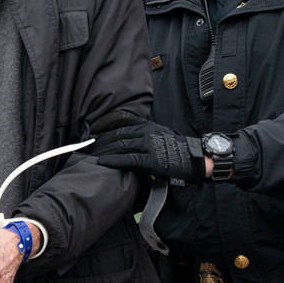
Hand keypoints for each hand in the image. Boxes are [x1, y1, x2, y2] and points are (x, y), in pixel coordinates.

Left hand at [86, 120, 204, 183]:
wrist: (195, 160)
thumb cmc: (177, 150)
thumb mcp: (160, 134)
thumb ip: (144, 133)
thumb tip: (127, 136)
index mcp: (148, 125)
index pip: (121, 120)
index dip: (104, 123)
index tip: (92, 128)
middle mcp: (147, 132)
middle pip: (117, 134)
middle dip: (101, 140)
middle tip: (88, 146)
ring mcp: (149, 145)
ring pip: (120, 145)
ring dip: (103, 150)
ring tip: (92, 155)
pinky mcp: (151, 160)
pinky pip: (128, 159)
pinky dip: (113, 160)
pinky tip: (102, 162)